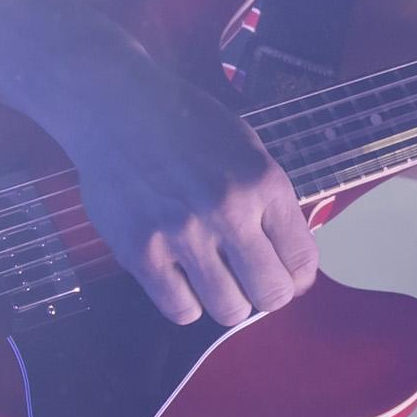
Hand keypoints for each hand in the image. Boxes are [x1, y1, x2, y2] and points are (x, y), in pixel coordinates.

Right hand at [54, 59, 318, 329]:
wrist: (115, 107)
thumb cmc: (186, 125)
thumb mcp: (247, 148)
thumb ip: (271, 203)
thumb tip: (292, 266)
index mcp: (263, 182)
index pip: (301, 260)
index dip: (295, 276)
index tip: (283, 274)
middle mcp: (229, 211)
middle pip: (271, 294)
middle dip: (264, 293)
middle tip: (247, 279)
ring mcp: (183, 234)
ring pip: (228, 310)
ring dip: (225, 300)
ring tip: (211, 277)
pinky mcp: (141, 252)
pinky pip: (181, 310)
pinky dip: (185, 302)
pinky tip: (179, 277)